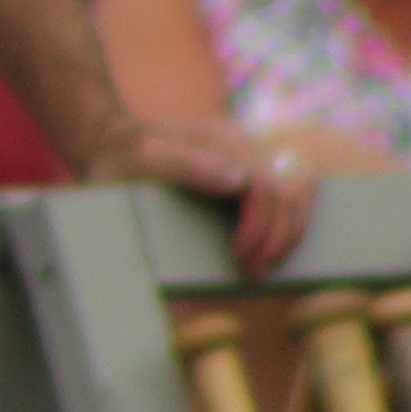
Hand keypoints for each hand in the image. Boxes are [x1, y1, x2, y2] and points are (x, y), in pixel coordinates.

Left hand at [82, 111, 314, 274]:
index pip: (264, 186)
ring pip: (300, 188)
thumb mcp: (140, 162)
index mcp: (220, 138)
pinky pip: (292, 190)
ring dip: (291, 229)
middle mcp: (243, 142)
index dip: (259, 228)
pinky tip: (276, 245)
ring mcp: (251, 154)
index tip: (239, 260)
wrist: (110, 142)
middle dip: (277, 237)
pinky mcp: (251, 168)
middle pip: (289, 190)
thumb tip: (240, 182)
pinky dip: (293, 218)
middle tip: (252, 272)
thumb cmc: (120, 158)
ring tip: (266, 263)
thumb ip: (185, 166)